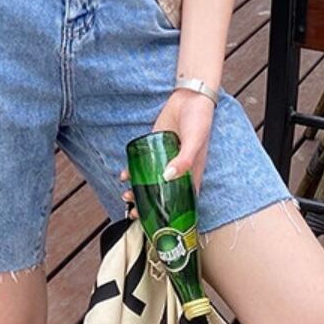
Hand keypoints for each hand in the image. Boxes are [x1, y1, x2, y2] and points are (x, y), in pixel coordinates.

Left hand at [119, 88, 215, 219]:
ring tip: (126, 195)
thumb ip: (184, 160)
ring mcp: (165, 159)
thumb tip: (168, 177)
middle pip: (163, 194)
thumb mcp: (195, 142)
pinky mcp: (154, 146)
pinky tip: (124, 174)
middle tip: (134, 212)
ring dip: (139, 190)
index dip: (172, 216)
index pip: (184, 202)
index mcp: (193, 174)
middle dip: (149, 205)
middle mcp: (178, 170)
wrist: (189, 97)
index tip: (158, 225)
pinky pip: (143, 163)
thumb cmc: (199, 120)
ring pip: (151, 181)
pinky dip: (133, 170)